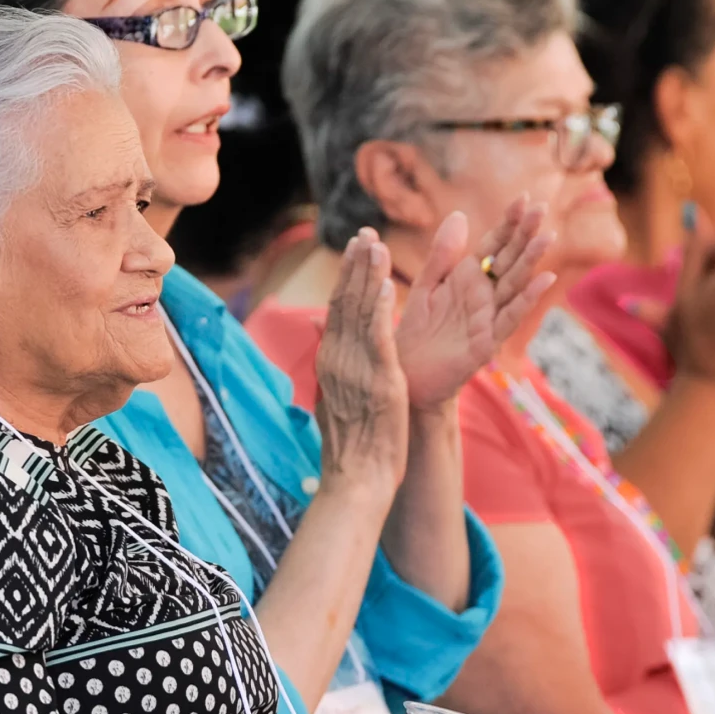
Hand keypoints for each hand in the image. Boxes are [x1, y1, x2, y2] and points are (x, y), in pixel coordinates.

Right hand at [316, 228, 407, 496]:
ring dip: (367, 275)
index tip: (354, 252)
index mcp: (329, 364)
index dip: (345, 279)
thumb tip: (327, 351)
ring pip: (359, 312)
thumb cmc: (352, 449)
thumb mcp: (335, 403)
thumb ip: (334, 372)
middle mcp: (337, 361)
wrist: (356, 481)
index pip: (336, 312)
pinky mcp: (379, 381)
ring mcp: (356, 370)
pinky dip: (381, 307)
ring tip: (374, 243)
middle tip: (364, 232)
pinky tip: (387, 283)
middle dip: (354, 266)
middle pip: (343, 303)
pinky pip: (379, 337)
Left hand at [397, 200, 555, 413]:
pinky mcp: (486, 342)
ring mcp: (489, 318)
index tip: (525, 198)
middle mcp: (484, 295)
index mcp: (469, 278)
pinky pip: (508, 318)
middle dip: (525, 235)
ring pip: (514, 285)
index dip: (509, 223)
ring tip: (549, 236)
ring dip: (532, 262)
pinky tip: (544, 280)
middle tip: (543, 208)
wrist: (407, 374)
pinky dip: (526, 300)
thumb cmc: (418, 330)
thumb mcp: (427, 285)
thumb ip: (443, 253)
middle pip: (509, 260)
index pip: (495, 245)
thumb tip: (459, 213)